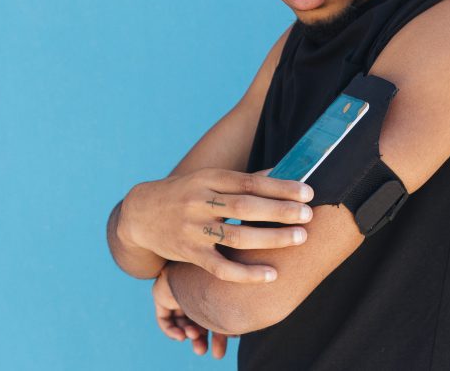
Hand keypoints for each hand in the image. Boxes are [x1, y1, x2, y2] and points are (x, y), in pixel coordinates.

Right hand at [120, 167, 313, 282]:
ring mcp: (193, 229)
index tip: (307, 191)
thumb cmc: (184, 194)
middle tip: (308, 215)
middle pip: (244, 207)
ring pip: (236, 237)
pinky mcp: (189, 253)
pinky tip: (272, 274)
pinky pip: (221, 268)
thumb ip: (240, 181)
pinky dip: (247, 273)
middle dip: (280, 211)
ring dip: (271, 238)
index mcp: (207, 179)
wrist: (141, 214)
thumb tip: (283, 175)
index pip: (248, 182)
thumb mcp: (206, 179)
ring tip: (300, 238)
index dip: (279, 186)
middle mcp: (199, 202)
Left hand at [153, 262, 234, 358]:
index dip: (220, 333)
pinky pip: (164, 318)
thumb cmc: (222, 287)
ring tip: (194, 338)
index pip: (213, 315)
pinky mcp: (161, 293)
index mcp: (211, 289)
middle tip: (210, 352)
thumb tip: (236, 335)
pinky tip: (182, 336)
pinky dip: (171, 330)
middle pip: (197, 320)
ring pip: (181, 321)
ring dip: (190, 334)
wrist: (203, 274)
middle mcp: (193, 289)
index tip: (226, 346)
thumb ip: (231, 318)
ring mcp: (177, 291)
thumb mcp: (228, 305)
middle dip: (203, 339)